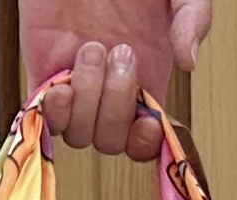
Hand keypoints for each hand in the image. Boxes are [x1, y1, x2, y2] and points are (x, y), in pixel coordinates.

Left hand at [19, 0, 211, 160]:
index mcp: (146, 75)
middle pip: (110, 140)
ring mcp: (77, 81)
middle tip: (121, 54)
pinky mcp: (43, 70)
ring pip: (78, 133)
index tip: (147, 123)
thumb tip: (189, 60)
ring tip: (91, 50)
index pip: (143, 138)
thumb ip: (193, 18)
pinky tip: (63, 84)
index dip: (144, 143)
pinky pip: (44, 118)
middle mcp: (111, 86)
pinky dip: (53, 111)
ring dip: (87, 100)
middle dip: (116, 107)